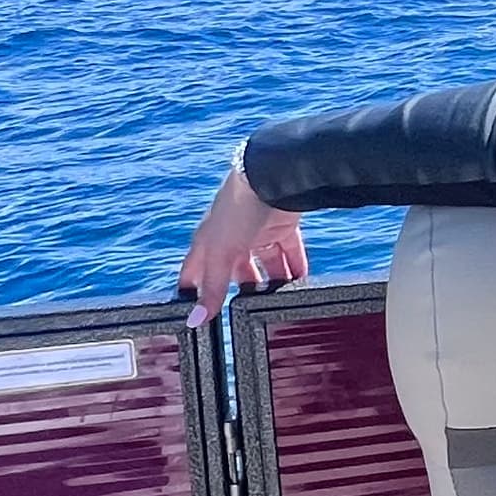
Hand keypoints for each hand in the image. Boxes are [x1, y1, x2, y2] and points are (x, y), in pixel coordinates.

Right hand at [178, 156, 308, 327]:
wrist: (272, 178)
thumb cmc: (236, 207)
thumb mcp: (220, 253)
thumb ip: (212, 286)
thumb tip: (196, 317)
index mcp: (209, 241)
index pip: (196, 271)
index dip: (195, 291)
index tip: (198, 314)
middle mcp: (232, 237)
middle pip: (236, 272)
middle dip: (242, 290)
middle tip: (247, 311)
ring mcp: (258, 232)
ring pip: (266, 265)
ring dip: (273, 283)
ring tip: (277, 303)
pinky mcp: (284, 228)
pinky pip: (290, 255)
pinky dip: (296, 269)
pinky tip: (300, 285)